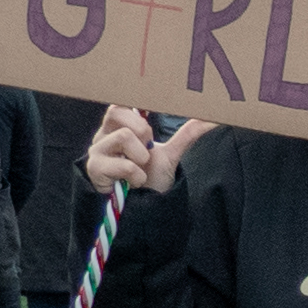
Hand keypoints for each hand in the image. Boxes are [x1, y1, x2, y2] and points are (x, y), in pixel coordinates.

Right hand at [86, 108, 208, 193]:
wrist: (140, 207)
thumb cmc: (149, 177)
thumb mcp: (170, 153)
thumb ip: (188, 134)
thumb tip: (212, 119)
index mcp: (119, 126)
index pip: (120, 101)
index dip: (132, 101)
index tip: (148, 106)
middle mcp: (104, 134)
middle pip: (117, 111)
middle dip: (141, 129)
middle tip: (147, 148)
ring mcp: (97, 151)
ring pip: (124, 136)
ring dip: (141, 156)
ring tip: (141, 169)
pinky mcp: (94, 169)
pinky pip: (124, 164)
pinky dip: (137, 175)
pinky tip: (133, 182)